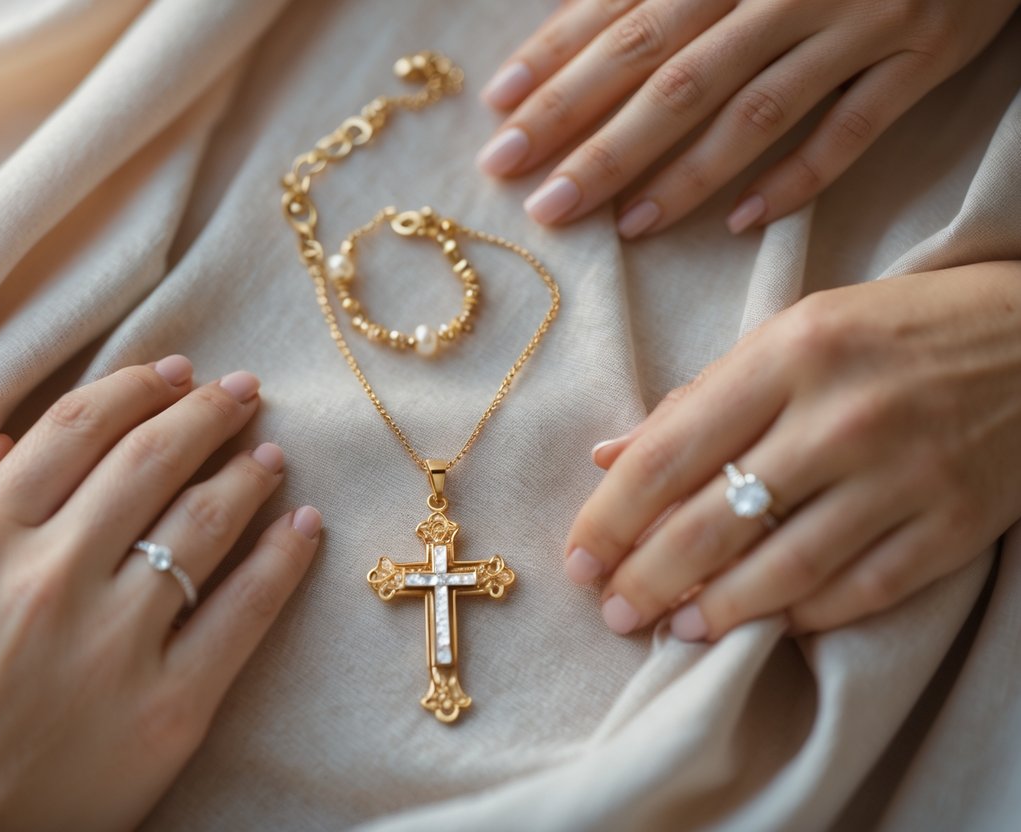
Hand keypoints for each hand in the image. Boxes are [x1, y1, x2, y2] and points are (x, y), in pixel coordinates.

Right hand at [0, 356, 322, 830]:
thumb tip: (12, 441)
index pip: (74, 429)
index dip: (135, 388)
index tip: (173, 372)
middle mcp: (50, 579)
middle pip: (151, 460)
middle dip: (205, 412)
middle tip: (240, 391)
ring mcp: (113, 644)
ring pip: (204, 523)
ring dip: (249, 474)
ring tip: (271, 454)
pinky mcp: (167, 709)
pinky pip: (242, 613)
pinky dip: (282, 560)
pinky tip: (304, 526)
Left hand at [476, 0, 1019, 235]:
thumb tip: (568, 32)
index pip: (624, 18)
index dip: (558, 69)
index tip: (500, 121)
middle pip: (673, 73)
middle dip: (596, 141)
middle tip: (540, 202)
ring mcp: (857, 20)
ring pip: (753, 109)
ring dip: (683, 174)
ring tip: (624, 227)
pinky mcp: (921, 56)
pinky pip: (852, 129)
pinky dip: (795, 177)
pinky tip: (739, 222)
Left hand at [565, 262, 1020, 640]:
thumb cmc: (895, 330)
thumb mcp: (792, 334)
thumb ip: (700, 398)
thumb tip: (609, 456)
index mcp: (788, 354)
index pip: (667, 455)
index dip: (609, 519)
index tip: (578, 561)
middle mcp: (840, 415)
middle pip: (712, 523)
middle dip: (646, 581)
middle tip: (612, 615)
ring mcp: (903, 474)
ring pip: (782, 571)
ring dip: (714, 612)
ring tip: (672, 630)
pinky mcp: (954, 522)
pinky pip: (859, 591)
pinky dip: (801, 616)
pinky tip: (763, 624)